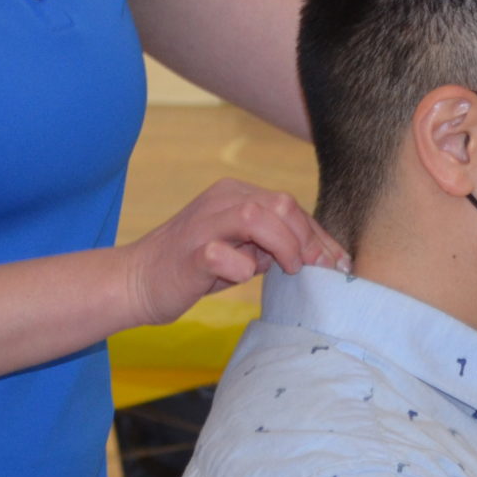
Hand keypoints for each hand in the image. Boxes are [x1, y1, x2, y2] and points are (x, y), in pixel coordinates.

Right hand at [120, 179, 351, 326]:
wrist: (137, 281)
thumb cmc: (192, 269)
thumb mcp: (238, 250)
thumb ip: (270, 245)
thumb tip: (315, 255)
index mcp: (235, 195)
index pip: (290, 206)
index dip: (320, 236)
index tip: (339, 264)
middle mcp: (221, 200)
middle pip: (281, 204)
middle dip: (309, 239)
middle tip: (318, 270)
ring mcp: (204, 224)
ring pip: (257, 216)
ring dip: (285, 245)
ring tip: (291, 269)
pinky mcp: (190, 252)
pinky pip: (223, 254)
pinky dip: (241, 267)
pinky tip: (242, 278)